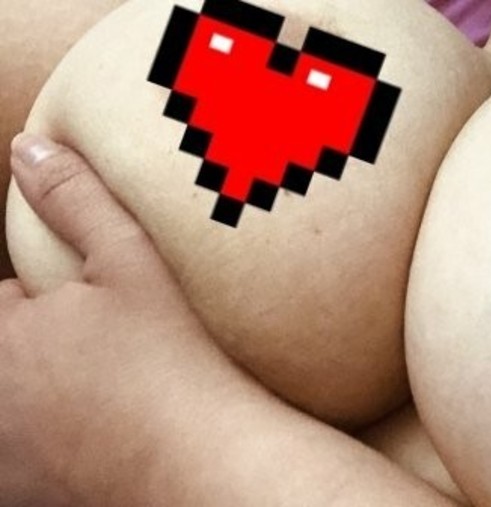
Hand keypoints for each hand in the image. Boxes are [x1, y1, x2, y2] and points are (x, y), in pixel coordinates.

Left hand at [0, 134, 453, 505]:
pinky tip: (107, 439)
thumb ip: (74, 201)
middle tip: (112, 356)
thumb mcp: (129, 263)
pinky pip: (31, 459)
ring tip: (111, 397)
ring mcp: (4, 459)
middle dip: (45, 350)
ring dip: (46, 399)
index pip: (4, 303)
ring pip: (18, 408)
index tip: (97, 318)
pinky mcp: (29, 497)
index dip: (45, 304)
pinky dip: (56, 448)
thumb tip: (27, 147)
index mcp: (0, 335)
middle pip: (12, 356)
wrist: (202, 463)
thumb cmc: (168, 362)